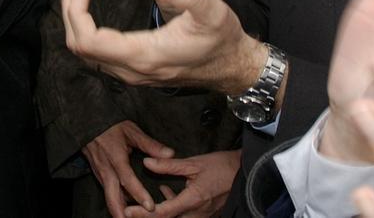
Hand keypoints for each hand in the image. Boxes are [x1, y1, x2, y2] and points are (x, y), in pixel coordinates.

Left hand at [62, 0, 266, 94]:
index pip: (88, 40)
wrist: (233, 67)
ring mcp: (131, 73)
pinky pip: (97, 55)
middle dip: (71, 10)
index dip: (75, 10)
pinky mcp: (134, 70)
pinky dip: (87, 30)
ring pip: (86, 54)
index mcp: (144, 54)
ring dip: (76, 20)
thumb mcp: (212, 11)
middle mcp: (132, 69)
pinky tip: (93, 9)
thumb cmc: (223, 40)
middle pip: (79, 47)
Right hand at [83, 120, 174, 217]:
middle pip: (112, 197)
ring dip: (118, 210)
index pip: (128, 180)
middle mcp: (107, 170)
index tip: (150, 207)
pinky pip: (107, 192)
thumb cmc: (112, 126)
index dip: (139, 194)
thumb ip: (150, 144)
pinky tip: (126, 208)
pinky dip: (116, 202)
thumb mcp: (131, 130)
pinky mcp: (99, 175)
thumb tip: (170, 154)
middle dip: (121, 214)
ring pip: (108, 198)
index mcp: (116, 158)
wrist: (88, 124)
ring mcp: (101, 174)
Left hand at [123, 149, 239, 217]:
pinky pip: (184, 216)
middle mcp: (197, 214)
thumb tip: (147, 162)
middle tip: (131, 210)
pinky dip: (172, 206)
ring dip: (161, 212)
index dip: (142, 213)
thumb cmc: (223, 166)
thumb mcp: (195, 162)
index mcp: (193, 201)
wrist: (246, 173)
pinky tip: (166, 191)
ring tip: (145, 203)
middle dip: (148, 217)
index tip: (127, 211)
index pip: (162, 212)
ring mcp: (202, 216)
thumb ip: (169, 165)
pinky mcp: (206, 214)